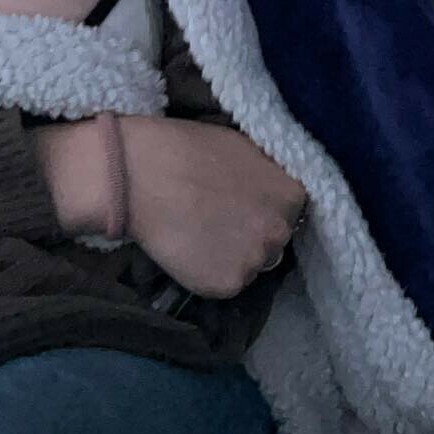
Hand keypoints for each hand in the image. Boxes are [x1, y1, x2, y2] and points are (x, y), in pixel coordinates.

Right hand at [122, 117, 306, 297]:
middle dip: (252, 231)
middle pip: (274, 240)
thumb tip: (270, 189)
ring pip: (251, 264)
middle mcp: (280, 231)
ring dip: (233, 254)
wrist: (142, 174)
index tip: (241, 202)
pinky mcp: (227, 285)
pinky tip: (190, 249)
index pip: (289, 210)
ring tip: (201, 233)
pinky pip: (226, 282)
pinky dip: (210, 271)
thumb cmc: (190, 149)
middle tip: (220, 218)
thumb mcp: (245, 148)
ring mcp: (255, 261)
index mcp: (291, 195)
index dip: (264, 206)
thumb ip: (267, 176)